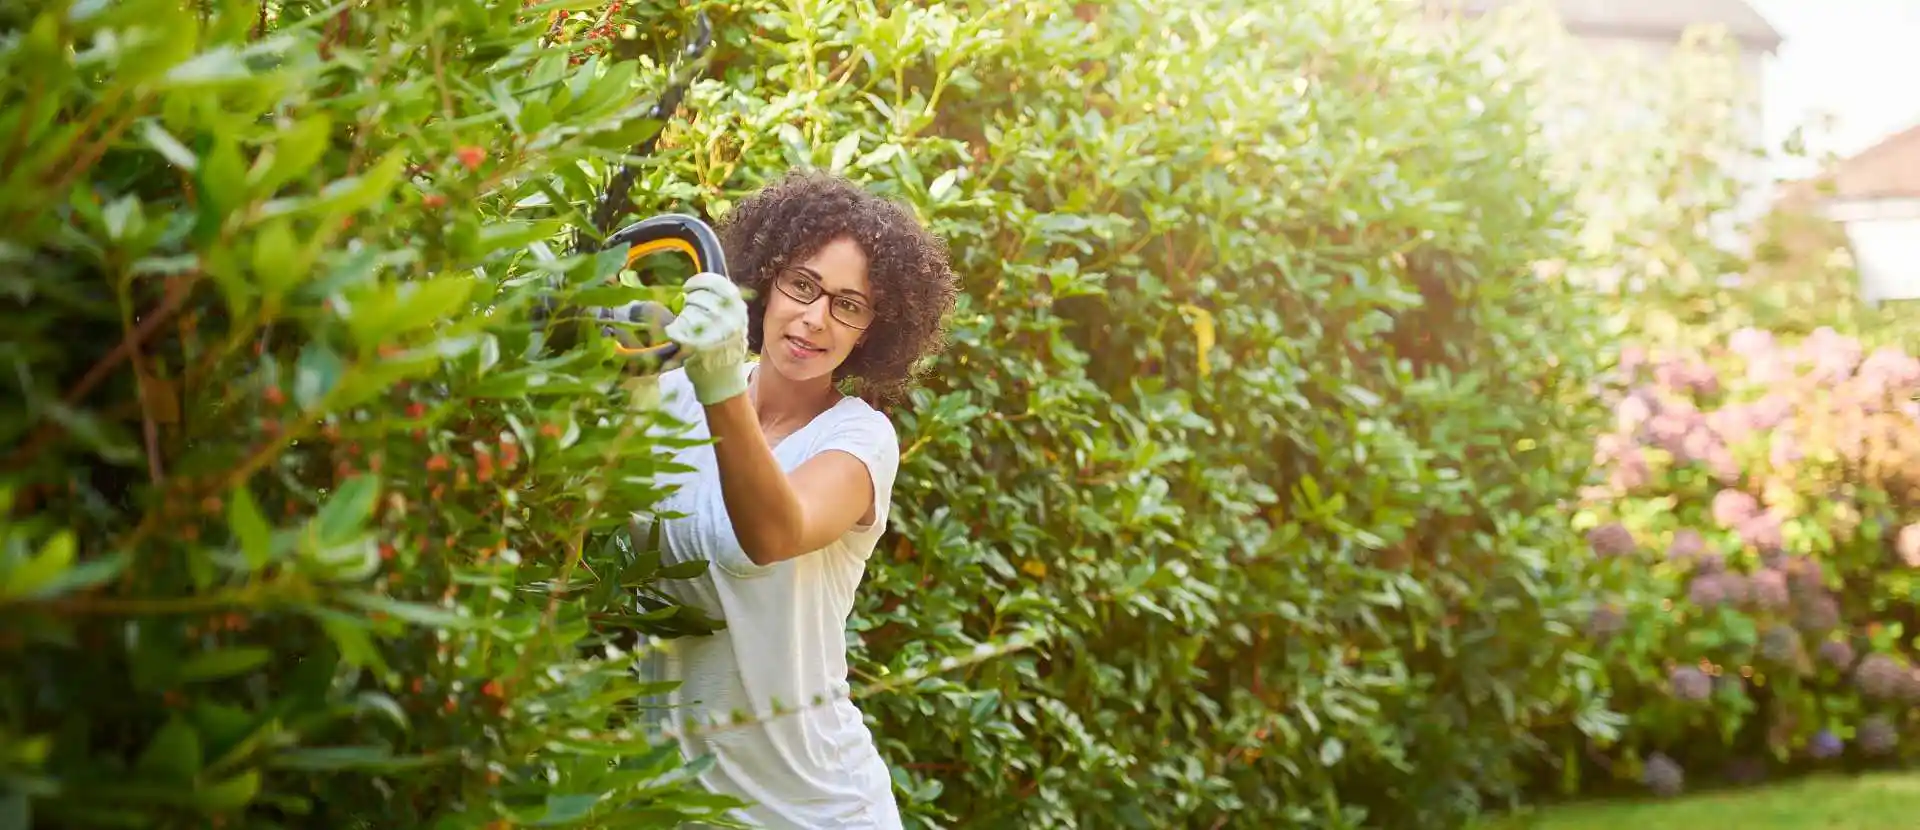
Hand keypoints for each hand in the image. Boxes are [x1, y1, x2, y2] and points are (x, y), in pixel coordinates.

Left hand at [665, 272, 749, 404]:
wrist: (723, 380)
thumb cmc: (725, 350)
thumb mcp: (734, 323)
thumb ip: (722, 304)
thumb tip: (696, 288)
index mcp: (738, 311)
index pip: (717, 283)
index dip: (699, 282)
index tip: (689, 287)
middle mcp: (729, 320)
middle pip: (698, 298)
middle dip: (688, 302)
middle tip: (685, 310)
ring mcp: (714, 333)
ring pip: (687, 312)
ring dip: (681, 317)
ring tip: (684, 327)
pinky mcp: (698, 346)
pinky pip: (678, 328)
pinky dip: (673, 330)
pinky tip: (676, 335)